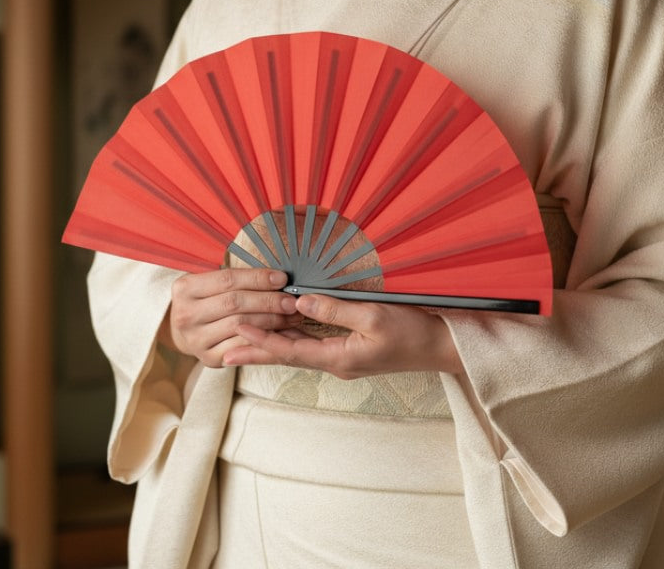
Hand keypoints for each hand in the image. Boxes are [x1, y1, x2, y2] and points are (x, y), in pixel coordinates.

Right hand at [159, 268, 303, 367]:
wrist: (187, 329)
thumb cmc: (207, 299)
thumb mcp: (211, 282)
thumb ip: (238, 278)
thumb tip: (278, 277)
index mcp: (185, 288)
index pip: (228, 280)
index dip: (257, 278)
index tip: (282, 278)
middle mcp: (185, 315)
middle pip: (235, 303)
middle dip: (268, 301)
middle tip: (291, 301)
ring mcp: (195, 339)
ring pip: (241, 326)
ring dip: (272, 320)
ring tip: (292, 316)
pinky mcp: (208, 358)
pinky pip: (242, 347)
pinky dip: (264, 339)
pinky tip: (281, 332)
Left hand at [223, 292, 462, 377]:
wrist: (439, 347)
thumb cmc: (412, 332)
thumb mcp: (374, 317)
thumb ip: (335, 309)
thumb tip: (300, 300)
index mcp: (339, 358)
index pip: (290, 350)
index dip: (262, 341)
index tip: (236, 333)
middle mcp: (336, 362)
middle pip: (288, 354)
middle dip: (256, 350)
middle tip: (223, 352)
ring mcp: (342, 357)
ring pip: (298, 349)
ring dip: (271, 343)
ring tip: (243, 341)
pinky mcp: (350, 349)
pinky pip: (312, 344)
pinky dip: (292, 336)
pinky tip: (282, 329)